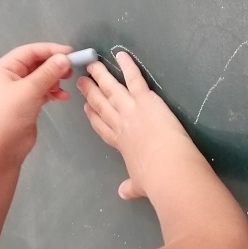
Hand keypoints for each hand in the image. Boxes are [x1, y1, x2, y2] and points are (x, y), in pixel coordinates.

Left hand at [0, 42, 73, 168]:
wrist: (1, 148)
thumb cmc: (10, 115)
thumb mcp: (30, 90)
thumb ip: (48, 72)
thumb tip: (64, 58)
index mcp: (4, 68)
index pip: (30, 51)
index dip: (51, 50)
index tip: (71, 53)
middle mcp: (10, 76)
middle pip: (36, 64)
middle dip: (54, 66)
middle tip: (70, 70)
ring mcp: (18, 91)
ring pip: (41, 78)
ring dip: (55, 80)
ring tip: (66, 85)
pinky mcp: (26, 104)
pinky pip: (43, 91)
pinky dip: (53, 92)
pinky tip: (62, 97)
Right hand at [78, 52, 191, 198]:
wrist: (166, 167)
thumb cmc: (154, 179)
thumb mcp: (139, 184)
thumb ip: (130, 187)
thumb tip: (123, 194)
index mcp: (120, 143)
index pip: (102, 127)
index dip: (93, 116)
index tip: (86, 108)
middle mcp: (121, 124)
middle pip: (101, 104)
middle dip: (90, 92)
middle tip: (81, 81)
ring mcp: (131, 109)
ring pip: (111, 88)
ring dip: (101, 76)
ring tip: (91, 64)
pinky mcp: (145, 100)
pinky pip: (134, 78)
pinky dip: (127, 65)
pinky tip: (120, 54)